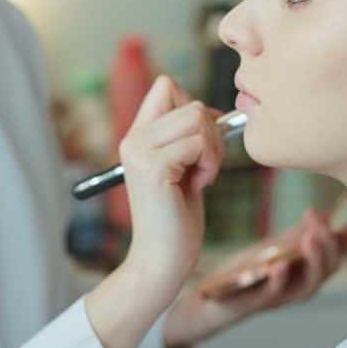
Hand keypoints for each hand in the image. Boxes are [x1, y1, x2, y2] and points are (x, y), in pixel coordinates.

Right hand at [116, 75, 224, 304]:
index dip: (194, 108)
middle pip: (189, 101)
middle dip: (212, 132)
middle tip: (205, 168)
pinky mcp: (154, 168)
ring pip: (197, 117)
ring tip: (201, 177)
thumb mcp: (182, 167)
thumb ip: (187, 137)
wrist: (162, 261)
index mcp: (137, 136)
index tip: (202, 144)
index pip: (166, 86)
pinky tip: (198, 187)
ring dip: (213, 149)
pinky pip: (199, 143)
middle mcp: (133, 139)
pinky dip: (210, 165)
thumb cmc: (177, 218)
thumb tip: (213, 111)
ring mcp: (140, 152)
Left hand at [163, 206, 346, 347]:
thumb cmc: (242, 276)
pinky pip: (274, 294)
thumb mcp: (271, 249)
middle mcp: (298, 287)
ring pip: (310, 285)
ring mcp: (280, 297)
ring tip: (312, 237)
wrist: (207, 301)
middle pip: (329, 269)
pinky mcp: (257, 303)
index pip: (336, 254)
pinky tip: (282, 262)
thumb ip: (295, 236)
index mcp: (305, 272)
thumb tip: (321, 215)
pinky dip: (281, 278)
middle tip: (321, 220)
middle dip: (330, 244)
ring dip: (314, 261)